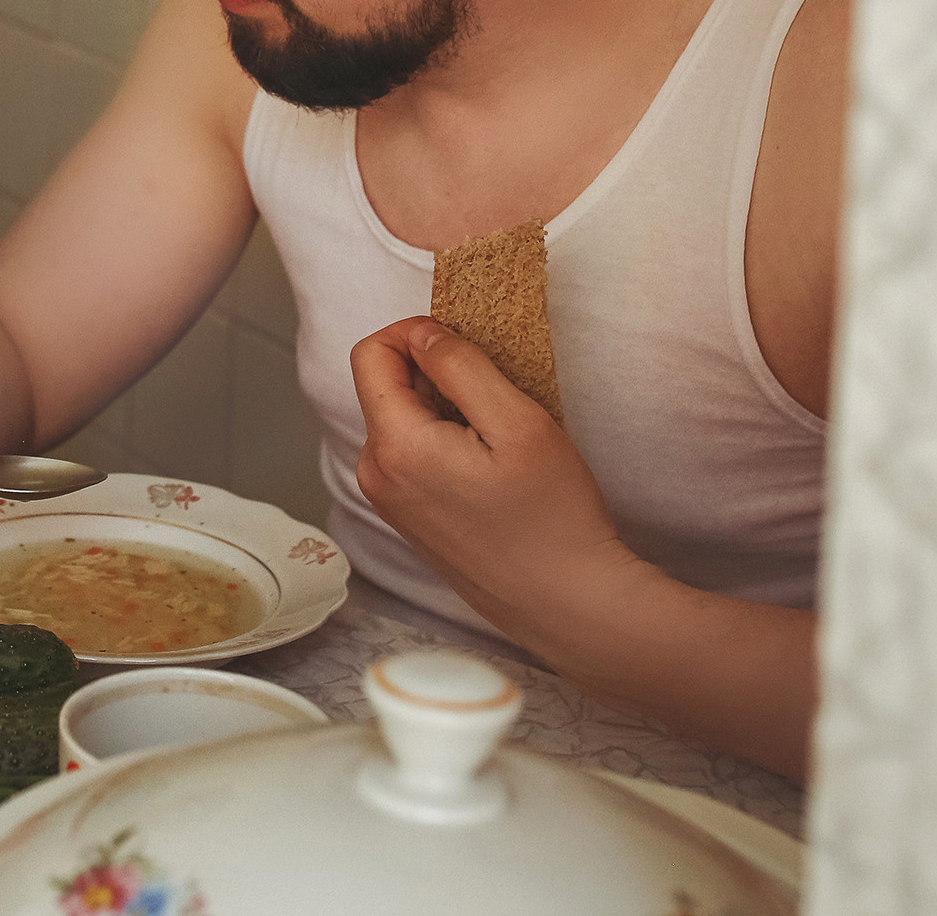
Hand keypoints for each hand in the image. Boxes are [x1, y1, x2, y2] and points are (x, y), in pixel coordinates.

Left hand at [351, 317, 640, 649]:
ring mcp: (388, 501)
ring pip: (398, 421)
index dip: (413, 333)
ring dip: (439, 409)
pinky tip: (488, 465)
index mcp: (395, 447)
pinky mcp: (407, 519)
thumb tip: (423, 334)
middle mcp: (376, 474)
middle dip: (430, 374)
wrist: (567, 603)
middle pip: (382, 387)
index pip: (369, 355)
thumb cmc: (553, 517)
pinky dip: (440, 441)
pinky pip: (408, 455)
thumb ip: (461, 367)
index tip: (462, 342)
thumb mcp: (517, 423)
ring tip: (496, 434)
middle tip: (493, 393)